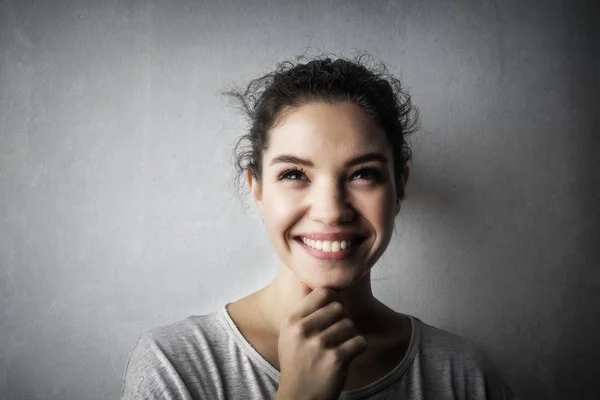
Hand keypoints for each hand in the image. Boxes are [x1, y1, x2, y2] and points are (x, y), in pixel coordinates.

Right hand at [275, 281, 366, 399]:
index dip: (334, 299)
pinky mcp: (335, 359)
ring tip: (339, 348)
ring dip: (349, 336)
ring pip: (350, 325)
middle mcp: (302, 330)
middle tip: (336, 335)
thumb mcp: (290, 333)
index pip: (322, 292)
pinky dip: (358, 349)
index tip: (333, 311)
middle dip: (342, 320)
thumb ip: (301, 307)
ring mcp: (318, 345)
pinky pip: (359, 341)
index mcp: (291, 320)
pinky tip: (346, 357)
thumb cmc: (297, 361)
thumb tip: (306, 281)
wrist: (299, 397)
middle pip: (339, 307)